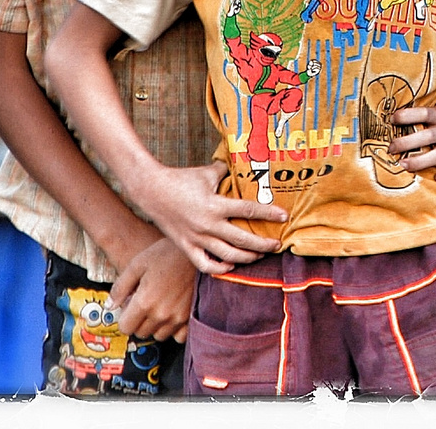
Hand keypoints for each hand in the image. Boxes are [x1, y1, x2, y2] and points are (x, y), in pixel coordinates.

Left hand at [111, 237, 195, 343]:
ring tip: (161, 305)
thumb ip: (120, 287)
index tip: (131, 306)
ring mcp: (178, 318)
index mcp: (144, 302)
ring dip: (156, 325)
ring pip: (159, 335)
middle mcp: (161, 314)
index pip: (125, 328)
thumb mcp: (137, 264)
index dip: (125, 317)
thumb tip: (109, 306)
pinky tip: (174, 313)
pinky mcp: (191, 318)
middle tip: (146, 302)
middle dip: (139, 320)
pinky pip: (178, 336)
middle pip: (141, 332)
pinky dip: (174, 329)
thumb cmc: (167, 254)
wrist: (199, 252)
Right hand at [131, 161, 287, 273]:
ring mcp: (196, 238)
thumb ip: (227, 173)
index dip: (269, 214)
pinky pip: (205, 264)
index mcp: (215, 205)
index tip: (284, 217)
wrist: (151, 190)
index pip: (249, 210)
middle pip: (243, 240)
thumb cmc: (181, 178)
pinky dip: (220, 267)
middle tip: (277, 245)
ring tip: (259, 255)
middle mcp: (208, 225)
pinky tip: (231, 264)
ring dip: (246, 257)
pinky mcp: (186, 246)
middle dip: (263, 244)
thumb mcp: (207, 173)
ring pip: (227, 255)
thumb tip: (244, 167)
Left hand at [389, 97, 435, 187]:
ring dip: (417, 162)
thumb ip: (434, 108)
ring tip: (404, 165)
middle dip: (403, 143)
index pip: (420, 113)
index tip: (390, 120)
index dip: (404, 115)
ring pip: (434, 156)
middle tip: (390, 149)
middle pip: (422, 136)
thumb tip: (411, 108)